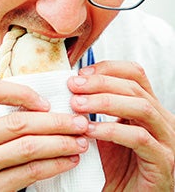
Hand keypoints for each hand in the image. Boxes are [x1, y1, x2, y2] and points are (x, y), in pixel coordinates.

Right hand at [0, 79, 89, 190]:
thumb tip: (32, 109)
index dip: (22, 92)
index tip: (45, 103)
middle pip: (18, 123)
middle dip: (56, 121)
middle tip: (79, 121)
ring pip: (28, 147)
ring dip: (60, 143)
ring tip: (80, 141)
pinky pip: (28, 173)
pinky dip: (52, 165)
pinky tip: (66, 161)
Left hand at [68, 61, 174, 190]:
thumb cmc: (116, 167)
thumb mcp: (104, 132)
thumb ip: (96, 111)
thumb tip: (71, 89)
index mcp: (147, 109)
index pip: (135, 74)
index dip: (108, 68)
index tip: (80, 74)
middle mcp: (161, 120)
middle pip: (135, 88)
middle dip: (100, 83)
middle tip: (73, 86)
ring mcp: (166, 140)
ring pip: (141, 107)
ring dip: (105, 102)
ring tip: (77, 104)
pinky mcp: (162, 161)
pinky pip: (138, 139)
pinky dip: (111, 130)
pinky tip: (89, 130)